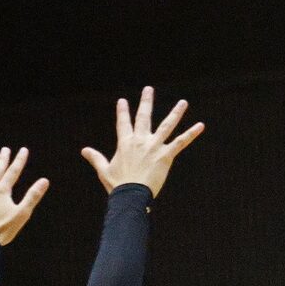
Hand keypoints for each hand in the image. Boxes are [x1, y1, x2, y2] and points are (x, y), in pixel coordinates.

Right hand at [82, 86, 203, 199]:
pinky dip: (191, 134)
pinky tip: (200, 125)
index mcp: (125, 143)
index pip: (123, 123)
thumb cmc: (117, 185)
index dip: (123, 112)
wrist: (130, 196)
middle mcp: (140, 141)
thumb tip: (84, 150)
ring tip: (183, 102)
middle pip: (144, 117)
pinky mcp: (166, 155)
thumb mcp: (104, 170)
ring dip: (176, 113)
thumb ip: (96, 158)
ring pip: (167, 125)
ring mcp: (154, 146)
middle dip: (146, 102)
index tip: (123, 101)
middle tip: (148, 89)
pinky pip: (181, 142)